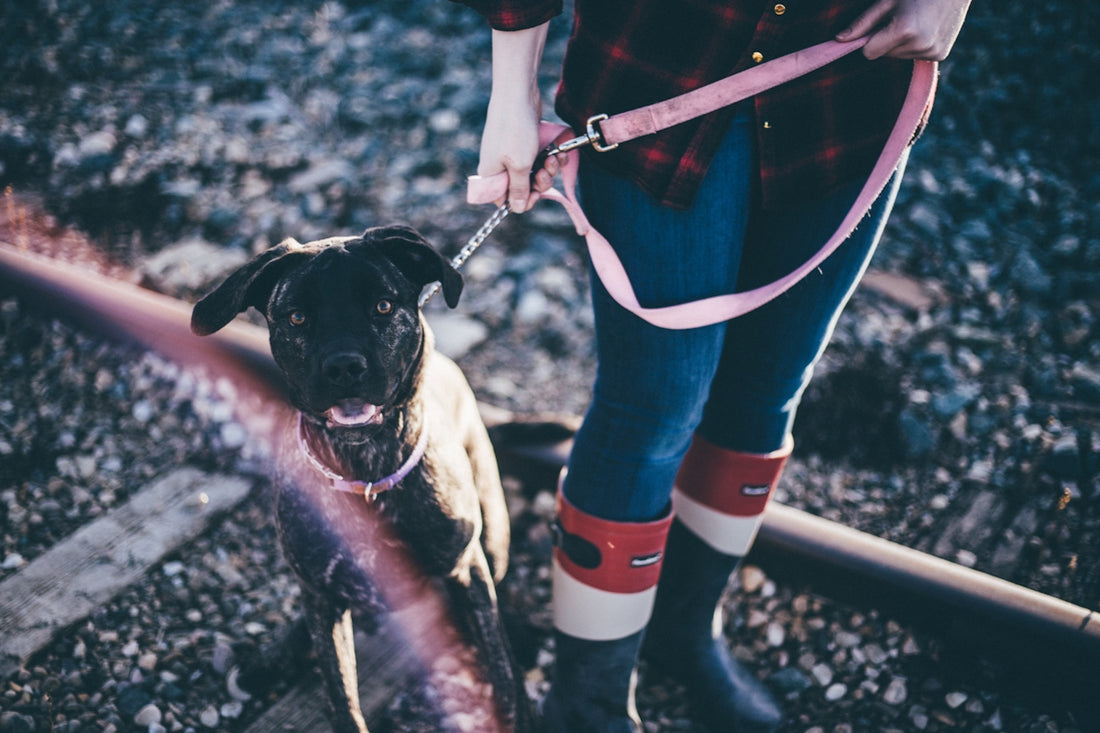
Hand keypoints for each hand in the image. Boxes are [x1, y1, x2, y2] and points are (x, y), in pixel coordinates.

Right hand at [476, 23, 559, 212]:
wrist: (517, 94)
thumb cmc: (514, 131)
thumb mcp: (519, 166)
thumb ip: (519, 190)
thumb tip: (516, 208)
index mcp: (492, 175)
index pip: (504, 200)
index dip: (522, 201)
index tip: (536, 195)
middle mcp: (501, 166)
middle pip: (523, 188)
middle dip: (540, 182)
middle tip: (545, 170)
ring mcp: (513, 154)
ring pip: (535, 173)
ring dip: (548, 169)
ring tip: (552, 157)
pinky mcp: (525, 144)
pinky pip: (539, 159)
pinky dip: (550, 157)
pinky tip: (558, 151)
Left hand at [836, 0, 971, 60]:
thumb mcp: (888, 0)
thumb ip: (863, 23)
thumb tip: (839, 40)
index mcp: (904, 30)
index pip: (869, 53)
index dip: (870, 39)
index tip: (880, 24)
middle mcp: (920, 45)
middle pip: (884, 55)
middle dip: (887, 39)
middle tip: (903, 17)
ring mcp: (932, 52)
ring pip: (899, 56)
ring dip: (902, 42)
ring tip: (916, 21)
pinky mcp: (940, 55)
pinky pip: (914, 56)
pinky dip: (916, 46)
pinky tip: (926, 28)